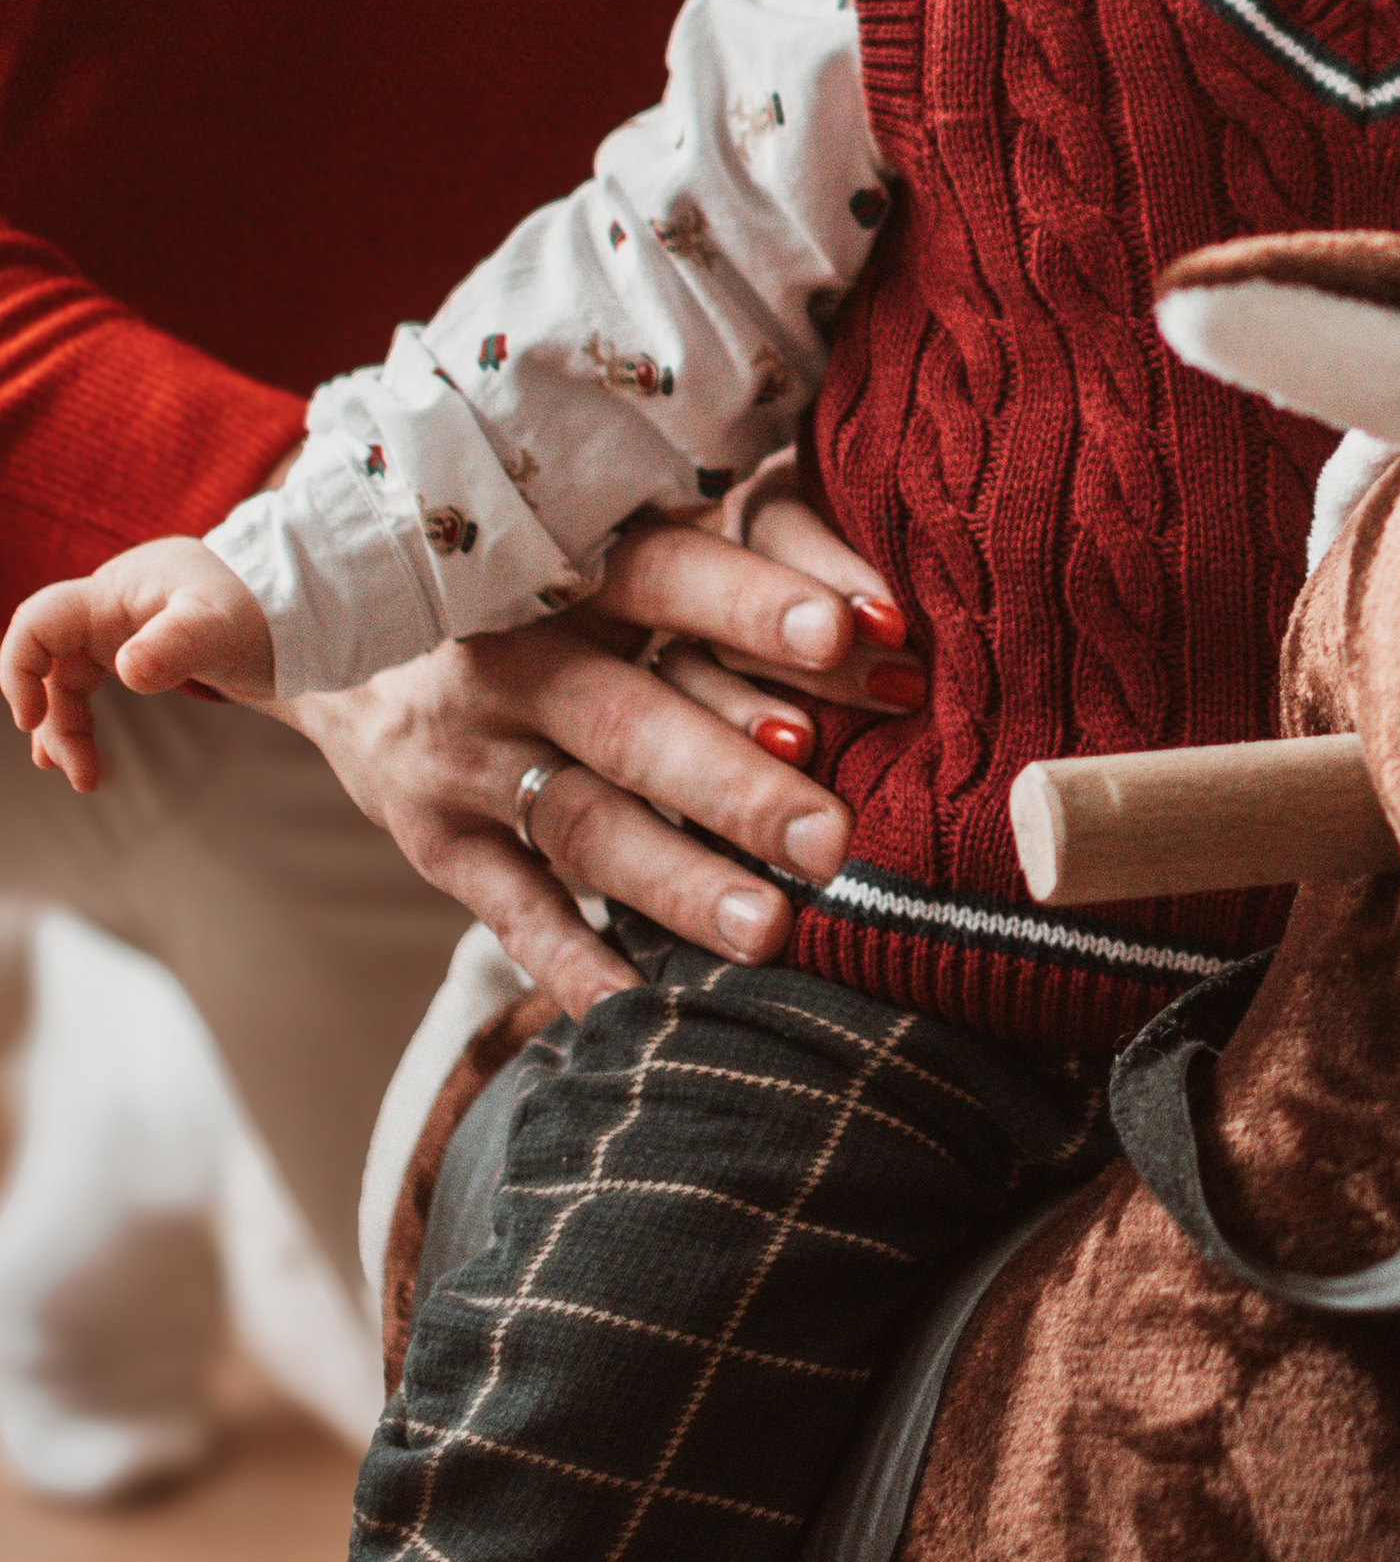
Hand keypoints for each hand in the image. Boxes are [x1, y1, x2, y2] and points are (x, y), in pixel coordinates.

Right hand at [3, 536, 277, 791]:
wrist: (302, 611)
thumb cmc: (262, 610)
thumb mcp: (222, 628)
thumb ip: (178, 644)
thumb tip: (127, 671)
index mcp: (117, 590)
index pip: (39, 621)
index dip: (18, 667)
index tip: (31, 719)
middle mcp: (111, 606)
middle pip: (49, 661)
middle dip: (52, 718)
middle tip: (79, 772)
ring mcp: (123, 628)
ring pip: (66, 681)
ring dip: (66, 730)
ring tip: (86, 779)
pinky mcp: (140, 650)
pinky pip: (88, 687)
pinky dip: (81, 722)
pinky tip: (79, 756)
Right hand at [278, 511, 917, 1017]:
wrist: (350, 640)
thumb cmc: (541, 592)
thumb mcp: (602, 556)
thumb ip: (727, 580)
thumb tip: (888, 627)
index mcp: (564, 567)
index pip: (662, 571)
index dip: (750, 599)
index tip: (846, 632)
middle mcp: (508, 657)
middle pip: (628, 721)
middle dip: (733, 784)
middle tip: (833, 837)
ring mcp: (464, 755)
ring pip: (581, 824)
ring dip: (675, 881)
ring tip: (769, 931)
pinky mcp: (437, 838)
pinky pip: (508, 909)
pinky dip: (570, 960)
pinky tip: (638, 1004)